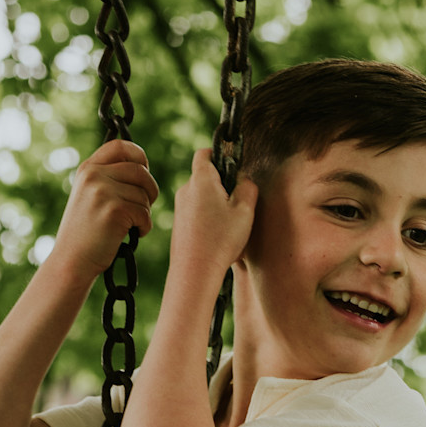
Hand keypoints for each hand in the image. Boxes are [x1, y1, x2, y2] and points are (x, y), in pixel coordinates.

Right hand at [52, 139, 158, 277]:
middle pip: (140, 170)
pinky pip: (144, 213)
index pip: (121, 146)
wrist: (71, 261)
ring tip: (132, 225)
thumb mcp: (89, 197)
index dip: (139, 156)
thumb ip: (108, 179)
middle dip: (150, 189)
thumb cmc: (85, 234)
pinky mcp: (114, 210)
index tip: (145, 171)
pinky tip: (133, 234)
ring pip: (144, 194)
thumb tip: (141, 168)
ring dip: (145, 212)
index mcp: (88, 169)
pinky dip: (144, 226)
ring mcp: (103, 191)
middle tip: (145, 205)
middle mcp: (94, 175)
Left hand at [169, 149, 257, 285]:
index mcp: (201, 179)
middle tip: (235, 204)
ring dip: (213, 204)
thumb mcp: (244, 211)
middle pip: (203, 177)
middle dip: (219, 184)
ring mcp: (179, 209)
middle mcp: (185, 190)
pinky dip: (204, 220)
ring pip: (199, 197)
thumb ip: (248, 188)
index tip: (231, 168)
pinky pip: (193, 214)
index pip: (204, 153)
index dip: (219, 155)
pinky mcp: (177, 226)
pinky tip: (215, 238)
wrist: (194, 272)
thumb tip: (244, 181)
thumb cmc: (221, 240)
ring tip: (226, 226)